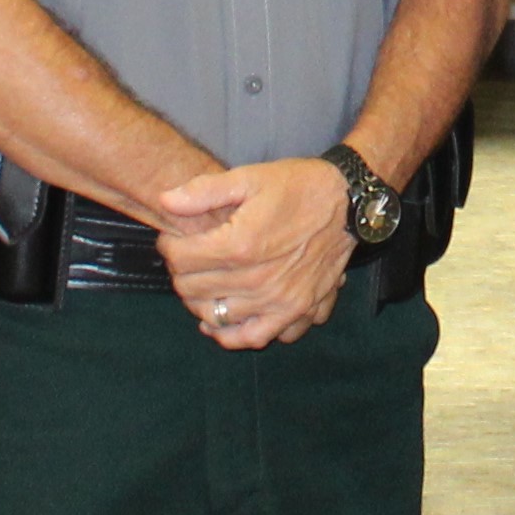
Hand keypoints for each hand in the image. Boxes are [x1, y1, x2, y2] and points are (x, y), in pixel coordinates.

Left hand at [154, 156, 352, 348]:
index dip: (169, 247)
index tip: (174, 239)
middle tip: (189, 259)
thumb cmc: (297, 187)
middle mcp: (257, 280)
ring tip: (203, 286)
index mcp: (240, 245)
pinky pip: (256, 337)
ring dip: (201, 302)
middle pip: (192, 291)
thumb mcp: (249, 178)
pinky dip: (235, 334)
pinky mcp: (297, 311)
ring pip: (217, 317)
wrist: (348, 202)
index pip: (180, 260)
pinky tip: (226, 318)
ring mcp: (278, 301)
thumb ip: (203, 192)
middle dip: (182, 273)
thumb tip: (165, 202)